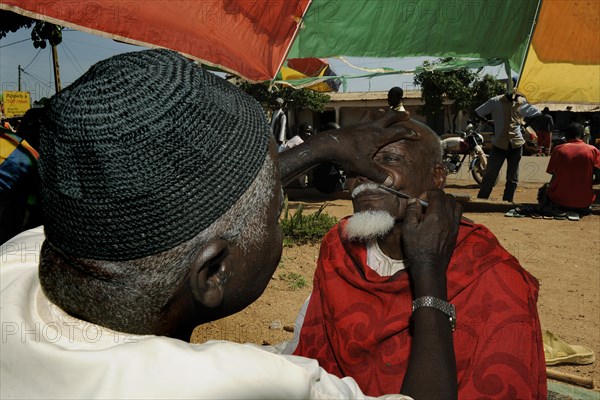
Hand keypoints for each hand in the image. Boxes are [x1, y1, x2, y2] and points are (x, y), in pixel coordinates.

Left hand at [278, 110, 410, 185]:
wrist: (327, 145)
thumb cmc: (346, 155)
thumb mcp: (363, 167)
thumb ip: (377, 174)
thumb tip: (391, 183)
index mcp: (377, 136)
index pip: (398, 132)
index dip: (409, 133)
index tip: (417, 135)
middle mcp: (371, 127)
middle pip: (389, 117)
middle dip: (400, 116)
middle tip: (407, 114)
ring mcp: (361, 125)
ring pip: (376, 114)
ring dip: (384, 112)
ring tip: (387, 112)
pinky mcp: (352, 126)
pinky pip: (365, 117)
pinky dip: (370, 116)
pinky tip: (367, 120)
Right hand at [401, 190, 461, 296]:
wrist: (430, 267)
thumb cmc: (417, 249)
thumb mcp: (409, 229)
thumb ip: (411, 212)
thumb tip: (413, 201)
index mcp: (436, 215)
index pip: (438, 194)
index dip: (428, 193)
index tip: (420, 201)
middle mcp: (448, 218)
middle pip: (449, 197)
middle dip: (437, 197)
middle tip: (427, 204)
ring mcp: (454, 225)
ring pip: (456, 205)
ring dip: (447, 203)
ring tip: (436, 210)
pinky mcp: (456, 232)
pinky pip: (458, 216)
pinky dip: (451, 212)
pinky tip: (440, 220)